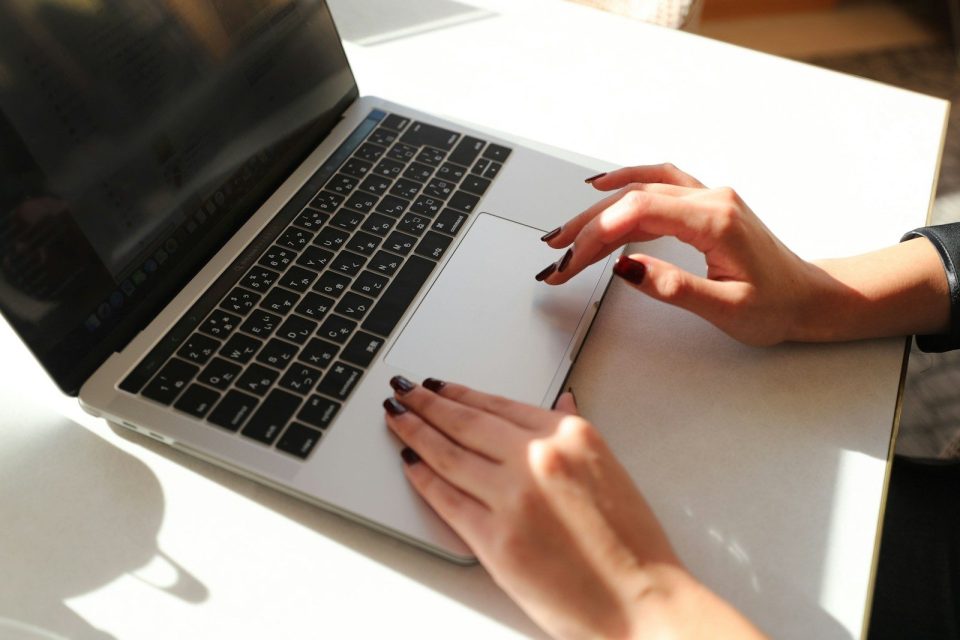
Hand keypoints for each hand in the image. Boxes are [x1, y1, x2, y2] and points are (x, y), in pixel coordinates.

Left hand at [383, 376, 764, 639]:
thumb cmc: (631, 543)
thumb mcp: (608, 468)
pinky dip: (423, 478)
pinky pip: (446, 499)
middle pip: (465, 422)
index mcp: (569, 435)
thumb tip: (559, 401)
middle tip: (404, 390)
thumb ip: (574, 432)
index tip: (439, 386)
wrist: (641, 600)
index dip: (460, 393)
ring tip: (397, 418)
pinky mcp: (495, 539)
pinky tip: (409, 463)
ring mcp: (513, 497)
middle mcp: (538, 457)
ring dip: (415, 432)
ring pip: (448, 454)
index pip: (498, 404)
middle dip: (426, 403)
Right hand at [537, 164, 824, 345]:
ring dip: (600, 208)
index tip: (572, 259)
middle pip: (633, 198)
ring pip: (642, 190)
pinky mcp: (705, 206)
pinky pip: (658, 184)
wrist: (810, 298)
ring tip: (567, 232)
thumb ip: (674, 287)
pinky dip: (626, 186)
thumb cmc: (778, 306)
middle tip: (556, 253)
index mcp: (715, 220)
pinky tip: (605, 189)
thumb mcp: (727, 309)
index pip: (640, 211)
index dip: (599, 232)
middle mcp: (711, 199)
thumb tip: (627, 269)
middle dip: (589, 226)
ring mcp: (708, 198)